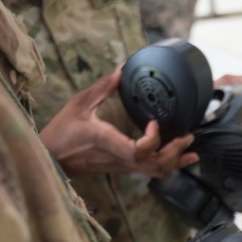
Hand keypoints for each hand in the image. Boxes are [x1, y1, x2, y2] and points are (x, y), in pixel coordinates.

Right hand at [39, 69, 199, 177]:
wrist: (51, 158)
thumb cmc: (62, 132)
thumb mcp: (79, 104)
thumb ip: (103, 87)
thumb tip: (122, 69)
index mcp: (107, 142)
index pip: (139, 150)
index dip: (153, 140)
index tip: (154, 123)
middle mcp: (119, 158)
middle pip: (155, 166)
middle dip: (176, 152)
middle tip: (187, 135)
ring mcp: (123, 165)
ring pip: (155, 172)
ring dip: (176, 161)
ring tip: (190, 147)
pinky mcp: (123, 167)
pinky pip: (150, 171)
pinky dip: (168, 165)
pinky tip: (180, 157)